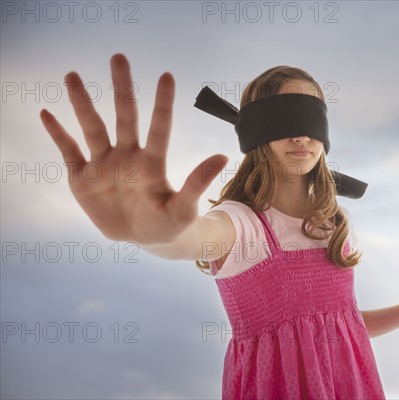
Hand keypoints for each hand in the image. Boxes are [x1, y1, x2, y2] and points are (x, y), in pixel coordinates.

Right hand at [40, 53, 227, 244]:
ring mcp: (104, 164)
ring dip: (82, 103)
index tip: (167, 76)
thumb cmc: (168, 223)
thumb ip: (198, 183)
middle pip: (124, 117)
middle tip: (119, 57)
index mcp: (153, 162)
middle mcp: (128, 156)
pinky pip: (69, 151)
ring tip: (73, 76)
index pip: (159, 127)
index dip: (163, 104)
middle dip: (121, 89)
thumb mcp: (184, 209)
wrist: (145, 239)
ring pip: (93, 127)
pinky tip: (47, 113)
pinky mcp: (83, 178)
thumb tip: (222, 156)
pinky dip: (58, 134)